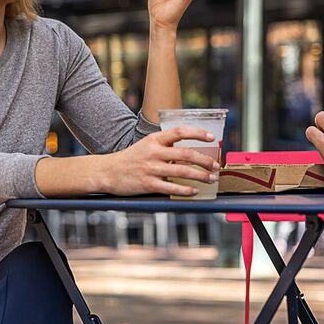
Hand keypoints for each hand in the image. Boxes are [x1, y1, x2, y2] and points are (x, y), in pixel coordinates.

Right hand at [101, 127, 219, 196]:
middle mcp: (154, 152)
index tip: (212, 137)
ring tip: (211, 179)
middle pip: (186, 154)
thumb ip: (164, 145)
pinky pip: (172, 187)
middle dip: (205, 160)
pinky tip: (194, 191)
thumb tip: (188, 150)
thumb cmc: (130, 159)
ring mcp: (151, 169)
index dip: (198, 133)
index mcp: (154, 139)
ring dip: (201, 176)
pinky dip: (186, 190)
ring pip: (183, 171)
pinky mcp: (148, 184)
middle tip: (215, 165)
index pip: (180, 132)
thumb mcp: (146, 145)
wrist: (107, 172)